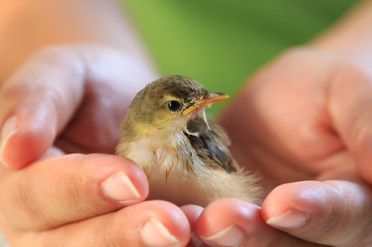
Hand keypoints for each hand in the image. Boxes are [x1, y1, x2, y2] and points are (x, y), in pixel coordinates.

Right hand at [0, 46, 190, 245]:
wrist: (116, 100)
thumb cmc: (85, 85)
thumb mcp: (59, 75)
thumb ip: (37, 100)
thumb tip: (15, 147)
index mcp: (23, 183)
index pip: (43, 195)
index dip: (85, 189)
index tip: (133, 179)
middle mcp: (51, 222)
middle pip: (76, 243)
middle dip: (124, 236)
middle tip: (173, 224)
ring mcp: (90, 231)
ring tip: (194, 229)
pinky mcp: (130, 231)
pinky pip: (147, 244)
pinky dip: (178, 243)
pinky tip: (205, 231)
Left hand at [199, 47, 371, 245]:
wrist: (286, 100)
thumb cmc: (325, 92)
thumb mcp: (349, 94)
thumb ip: (366, 127)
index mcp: (354, 201)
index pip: (343, 217)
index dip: (315, 215)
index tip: (281, 204)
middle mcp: (309, 225)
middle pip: (287, 243)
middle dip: (252, 234)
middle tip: (217, 218)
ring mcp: (265, 224)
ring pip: (244, 242)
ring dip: (212, 236)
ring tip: (183, 219)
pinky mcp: (226, 212)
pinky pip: (208, 225)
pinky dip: (188, 224)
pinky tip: (164, 212)